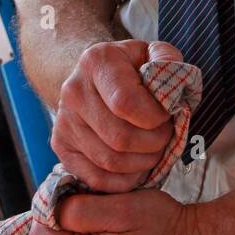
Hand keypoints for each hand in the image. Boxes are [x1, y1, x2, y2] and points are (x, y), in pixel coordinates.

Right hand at [51, 39, 181, 191]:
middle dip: (154, 144)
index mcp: (97, 62)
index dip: (156, 118)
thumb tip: (173, 79)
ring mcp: (63, 121)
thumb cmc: (129, 68)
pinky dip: (124, 181)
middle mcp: (74, 91)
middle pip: (120, 138)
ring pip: (110, 162)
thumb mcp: (150, 54)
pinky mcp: (60, 146)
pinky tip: (137, 168)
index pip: (126, 102)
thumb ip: (167, 60)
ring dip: (143, 163)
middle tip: (166, 136)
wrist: (92, 77)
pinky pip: (96, 178)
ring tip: (154, 150)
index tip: (168, 115)